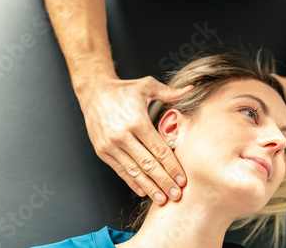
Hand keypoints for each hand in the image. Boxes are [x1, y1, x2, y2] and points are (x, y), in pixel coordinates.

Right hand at [76, 75, 193, 204]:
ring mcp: (110, 145)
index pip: (159, 149)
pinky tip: (143, 191)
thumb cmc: (123, 89)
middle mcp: (122, 135)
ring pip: (134, 171)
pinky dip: (132, 182)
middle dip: (164, 181)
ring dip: (149, 187)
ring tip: (162, 199)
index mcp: (137, 121)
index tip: (182, 179)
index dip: (172, 166)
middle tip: (176, 194)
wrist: (93, 91)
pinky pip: (120, 170)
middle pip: (148, 164)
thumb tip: (191, 89)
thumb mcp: (147, 86)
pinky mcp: (102, 151)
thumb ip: (170, 92)